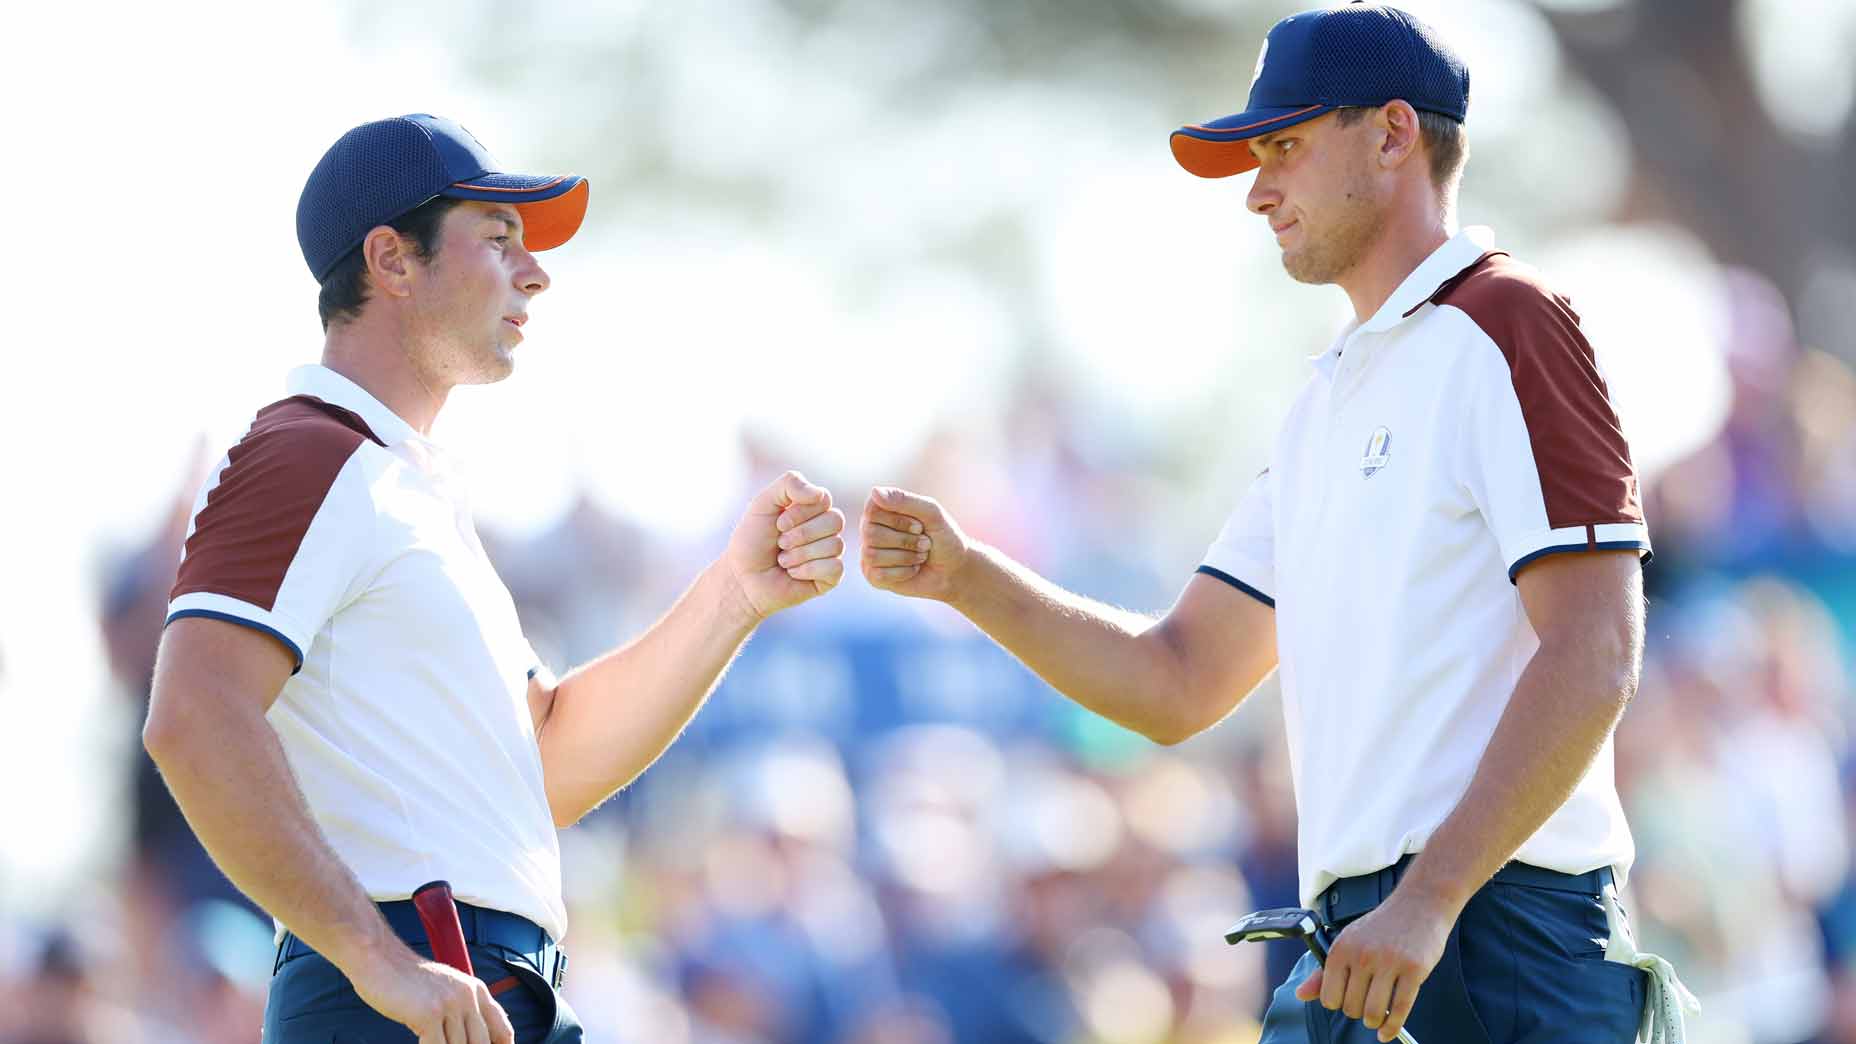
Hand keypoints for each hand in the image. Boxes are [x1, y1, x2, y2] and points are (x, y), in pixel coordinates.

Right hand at [350, 947, 513, 1043]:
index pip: (502, 1028)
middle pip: (481, 1043)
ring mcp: (449, 1005)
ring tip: (433, 1043)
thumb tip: (473, 1038)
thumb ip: (464, 1009)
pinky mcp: (428, 1013)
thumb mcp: (446, 988)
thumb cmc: (407, 979)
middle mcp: (468, 996)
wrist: (380, 958)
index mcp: (476, 990)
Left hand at [724, 470, 845, 619]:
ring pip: (835, 545)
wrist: (743, 578)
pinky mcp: (832, 576)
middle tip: (780, 544)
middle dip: (801, 534)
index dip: (800, 513)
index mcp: (812, 508)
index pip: (824, 500)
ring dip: (800, 555)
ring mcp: (831, 552)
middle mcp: (826, 528)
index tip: (779, 524)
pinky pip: (835, 567)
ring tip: (783, 560)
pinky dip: (808, 570)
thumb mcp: (763, 503)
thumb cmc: (752, 540)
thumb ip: (789, 484)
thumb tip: (820, 494)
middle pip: (835, 521)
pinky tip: (793, 574)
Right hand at [859, 486, 972, 602]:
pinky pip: (879, 575)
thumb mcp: (931, 512)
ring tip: (920, 556)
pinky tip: (913, 569)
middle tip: (925, 543)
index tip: (920, 526)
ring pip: (873, 555)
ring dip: (906, 557)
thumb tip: (874, 491)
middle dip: (906, 541)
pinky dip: (904, 572)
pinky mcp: (873, 575)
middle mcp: (869, 528)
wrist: (954, 568)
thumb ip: (905, 500)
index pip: (873, 510)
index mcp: (881, 509)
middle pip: (871, 534)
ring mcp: (868, 552)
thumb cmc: (942, 536)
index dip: (898, 521)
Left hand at [1295, 889, 1451, 1042]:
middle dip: (1357, 1013)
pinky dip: (1393, 1027)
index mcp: (1341, 949)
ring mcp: (1390, 963)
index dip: (1337, 1004)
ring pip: (1374, 1013)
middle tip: (1366, 1005)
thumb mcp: (1347, 941)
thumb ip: (1324, 971)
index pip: (1329, 997)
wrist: (1418, 903)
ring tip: (1377, 1016)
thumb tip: (1300, 995)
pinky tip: (1388, 1032)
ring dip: (1374, 1022)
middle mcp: (1362, 956)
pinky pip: (1400, 1010)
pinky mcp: (1414, 970)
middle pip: (1351, 1008)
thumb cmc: (1381, 926)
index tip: (1346, 1000)